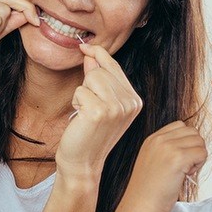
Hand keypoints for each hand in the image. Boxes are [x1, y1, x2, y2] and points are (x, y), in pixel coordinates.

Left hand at [55, 44, 141, 176]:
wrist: (83, 164)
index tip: (85, 47)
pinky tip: (81, 119)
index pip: (114, 66)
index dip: (98, 54)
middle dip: (88, 82)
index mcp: (135, 100)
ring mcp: (117, 108)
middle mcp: (130, 103)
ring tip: (86, 111)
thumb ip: (99, 78)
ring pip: (92, 77)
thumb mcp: (100, 103)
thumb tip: (91, 54)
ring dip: (82, 93)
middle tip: (89, 105)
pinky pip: (80, 91)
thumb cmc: (89, 134)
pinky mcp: (100, 112)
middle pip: (102, 70)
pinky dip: (76, 102)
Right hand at [121, 121, 206, 211]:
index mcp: (152, 138)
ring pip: (199, 141)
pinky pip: (202, 153)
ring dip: (198, 156)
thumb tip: (191, 143)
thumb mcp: (152, 160)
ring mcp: (168, 147)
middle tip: (185, 166)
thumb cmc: (149, 190)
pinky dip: (199, 165)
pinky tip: (186, 175)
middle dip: (194, 148)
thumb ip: (166, 148)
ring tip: (185, 171)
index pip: (180, 125)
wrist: (141, 206)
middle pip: (192, 132)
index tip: (180, 158)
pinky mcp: (178, 158)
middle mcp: (159, 139)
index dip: (186, 141)